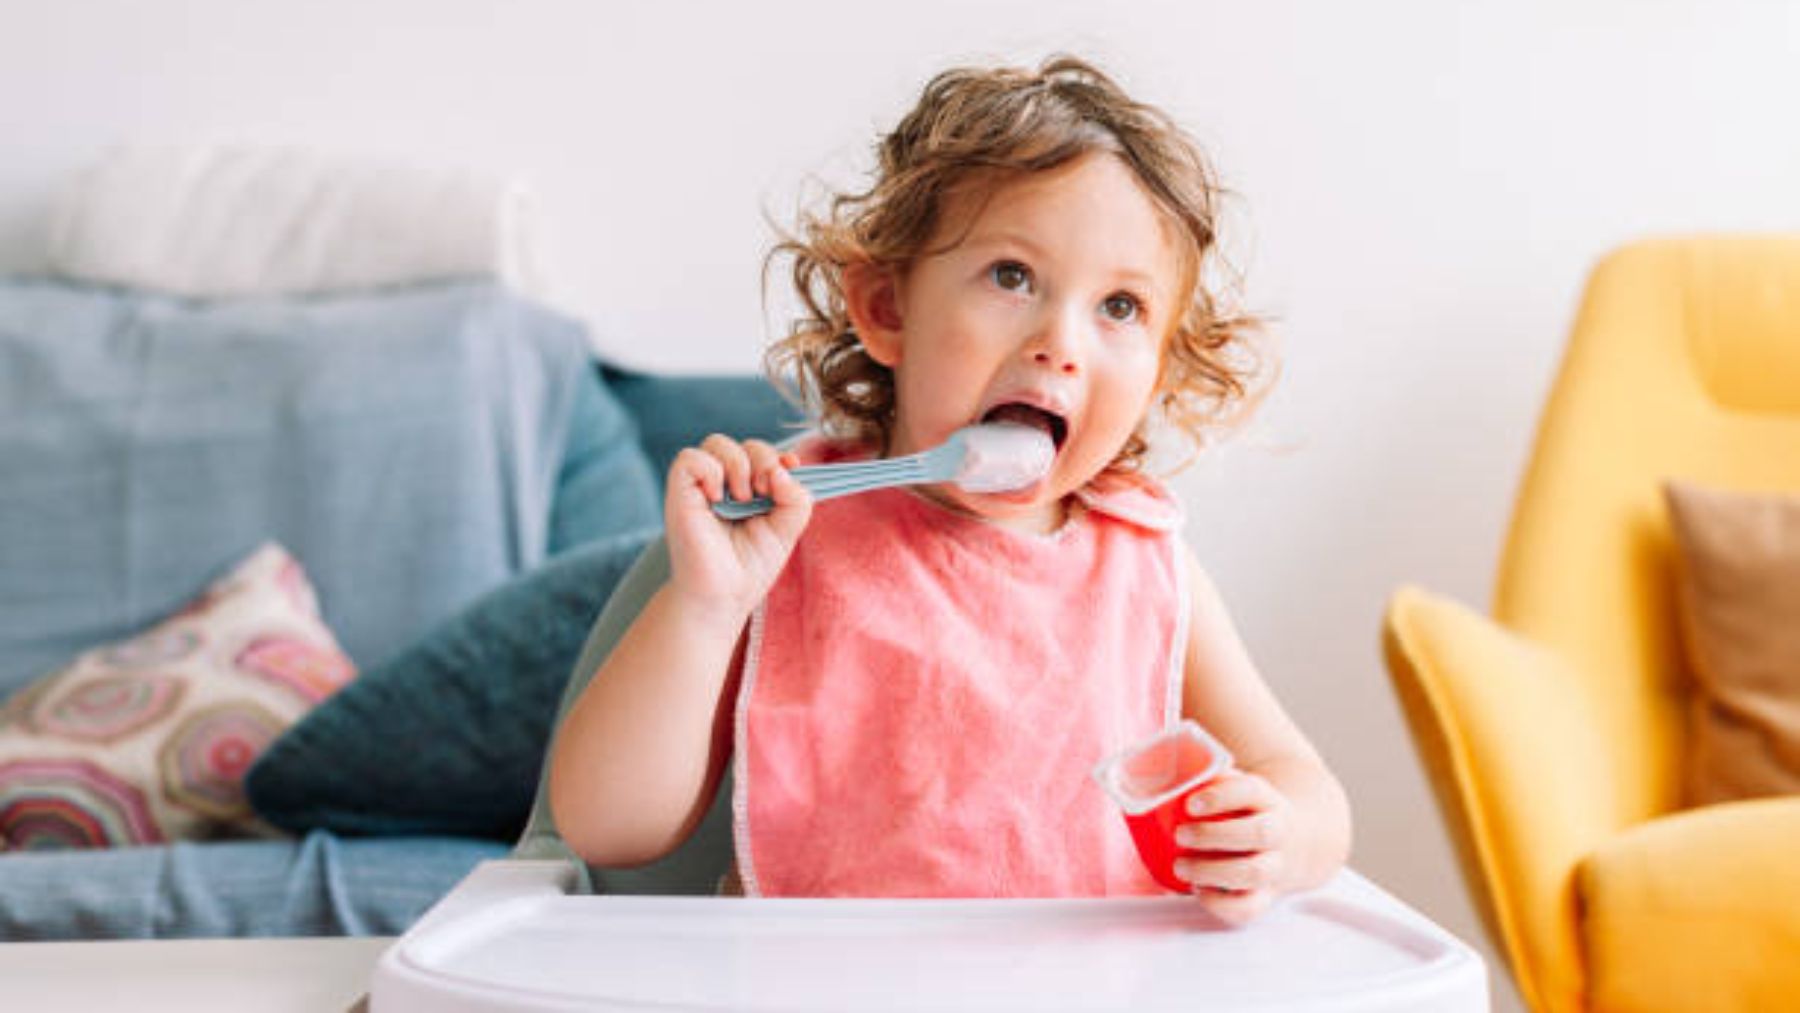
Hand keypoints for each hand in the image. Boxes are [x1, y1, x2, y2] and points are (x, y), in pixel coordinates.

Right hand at [664, 435, 812, 617]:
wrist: (725, 595)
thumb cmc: (750, 566)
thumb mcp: (788, 528)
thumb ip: (797, 496)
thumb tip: (783, 468)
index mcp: (748, 489)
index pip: (762, 452)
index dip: (779, 456)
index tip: (791, 469)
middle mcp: (723, 483)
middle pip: (745, 443)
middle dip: (763, 459)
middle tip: (765, 492)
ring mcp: (700, 486)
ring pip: (717, 442)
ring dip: (739, 464)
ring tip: (744, 498)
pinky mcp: (680, 492)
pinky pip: (690, 457)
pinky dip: (710, 471)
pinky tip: (718, 498)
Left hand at [1172, 770, 1292, 925]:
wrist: (1297, 844)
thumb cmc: (1249, 813)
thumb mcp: (1237, 789)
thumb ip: (1205, 781)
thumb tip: (1147, 773)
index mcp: (1266, 799)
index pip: (1251, 791)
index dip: (1221, 796)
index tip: (1190, 803)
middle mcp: (1277, 833)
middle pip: (1259, 833)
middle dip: (1214, 835)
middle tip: (1180, 834)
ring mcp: (1275, 867)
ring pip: (1255, 872)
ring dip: (1213, 871)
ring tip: (1181, 867)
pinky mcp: (1265, 897)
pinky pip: (1249, 908)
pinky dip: (1221, 904)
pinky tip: (1198, 891)